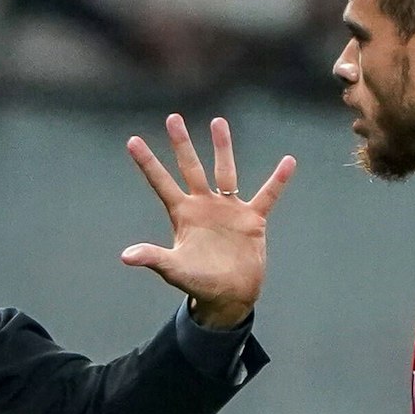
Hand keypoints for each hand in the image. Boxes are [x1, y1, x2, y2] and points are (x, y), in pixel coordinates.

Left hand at [122, 114, 295, 328]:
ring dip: (222, 148)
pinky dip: (278, 181)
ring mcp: (228, 209)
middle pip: (190, 168)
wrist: (228, 295)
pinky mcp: (251, 219)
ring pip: (225, 171)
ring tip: (217, 121)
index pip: (161, 183)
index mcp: (183, 214)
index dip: (148, 163)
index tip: (132, 141)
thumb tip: (126, 256)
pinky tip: (288, 162)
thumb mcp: (173, 269)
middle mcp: (204, 205)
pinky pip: (267, 195)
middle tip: (173, 118)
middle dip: (181, 144)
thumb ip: (153, 258)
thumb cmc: (198, 283)